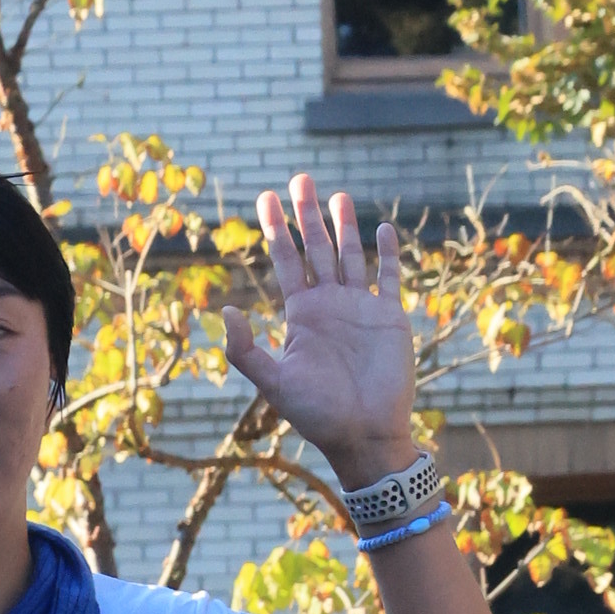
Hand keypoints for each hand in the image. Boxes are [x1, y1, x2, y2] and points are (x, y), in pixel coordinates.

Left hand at [220, 178, 419, 490]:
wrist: (364, 436)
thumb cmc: (318, 415)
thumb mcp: (274, 383)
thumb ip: (246, 349)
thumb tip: (224, 311)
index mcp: (302, 316)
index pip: (286, 261)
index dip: (277, 230)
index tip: (266, 197)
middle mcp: (329, 306)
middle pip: (316, 249)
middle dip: (308, 215)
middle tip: (300, 178)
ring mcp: (360, 310)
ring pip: (350, 256)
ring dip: (344, 226)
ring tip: (337, 195)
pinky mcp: (389, 319)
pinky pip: (389, 279)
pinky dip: (387, 254)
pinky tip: (382, 229)